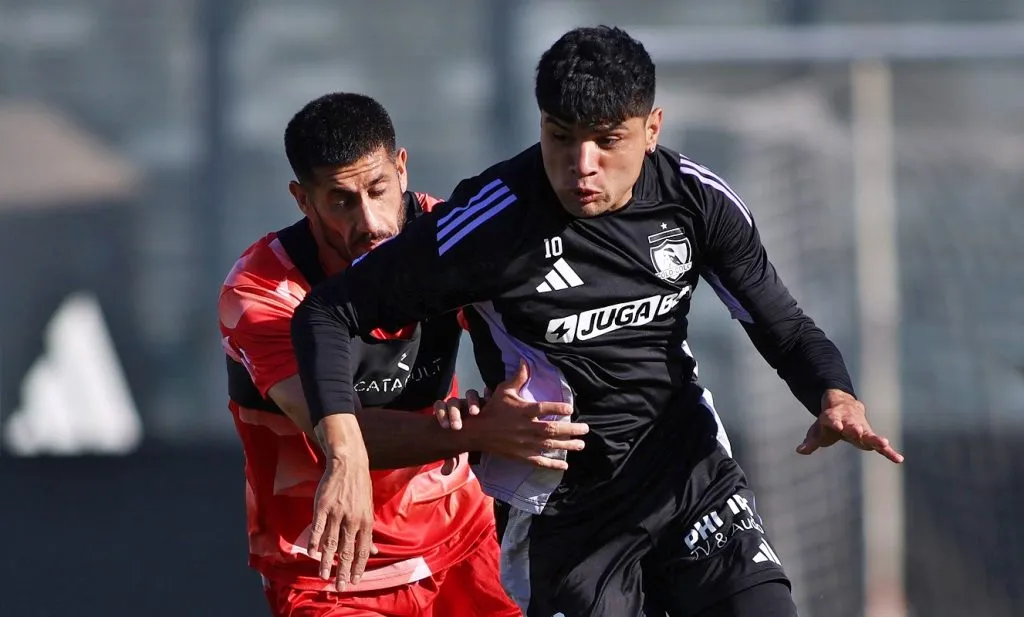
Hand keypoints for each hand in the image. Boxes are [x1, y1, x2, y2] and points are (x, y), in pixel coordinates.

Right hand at [308, 416, 378, 591]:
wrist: (349, 464)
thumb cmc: (360, 488)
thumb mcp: (368, 509)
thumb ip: (368, 532)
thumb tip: (375, 551)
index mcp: (366, 521)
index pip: (363, 550)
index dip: (358, 567)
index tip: (354, 581)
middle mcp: (352, 520)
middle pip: (347, 550)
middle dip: (343, 570)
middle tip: (339, 586)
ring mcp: (337, 513)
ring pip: (330, 542)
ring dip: (327, 561)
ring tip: (324, 575)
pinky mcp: (323, 506)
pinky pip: (318, 527)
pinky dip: (314, 541)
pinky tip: (312, 553)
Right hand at [434, 359, 589, 469]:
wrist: (477, 431)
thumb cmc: (493, 409)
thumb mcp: (504, 390)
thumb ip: (518, 377)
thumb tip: (525, 360)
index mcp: (523, 411)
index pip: (543, 408)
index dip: (557, 408)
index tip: (570, 408)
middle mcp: (525, 427)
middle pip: (551, 429)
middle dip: (570, 430)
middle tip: (585, 429)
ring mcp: (524, 443)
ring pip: (548, 445)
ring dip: (566, 446)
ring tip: (581, 445)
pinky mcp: (521, 455)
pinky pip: (538, 461)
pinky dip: (551, 464)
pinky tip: (565, 466)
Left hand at [796, 389, 903, 463]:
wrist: (845, 406)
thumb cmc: (829, 422)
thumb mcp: (817, 430)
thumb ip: (811, 442)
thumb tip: (800, 450)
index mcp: (834, 418)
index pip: (833, 419)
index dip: (835, 422)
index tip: (838, 425)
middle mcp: (849, 422)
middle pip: (853, 425)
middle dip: (855, 428)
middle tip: (859, 431)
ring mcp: (862, 428)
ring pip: (869, 433)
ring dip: (875, 438)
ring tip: (884, 443)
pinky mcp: (871, 436)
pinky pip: (881, 446)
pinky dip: (889, 452)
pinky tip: (899, 460)